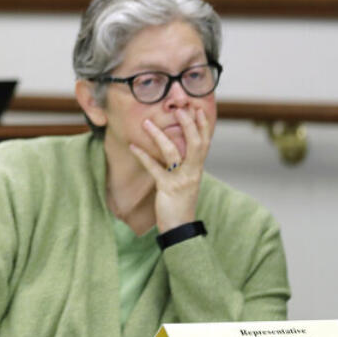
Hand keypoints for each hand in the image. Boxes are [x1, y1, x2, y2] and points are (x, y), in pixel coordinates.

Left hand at [128, 107, 213, 232]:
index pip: (205, 142)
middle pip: (196, 143)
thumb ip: (183, 163)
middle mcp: (193, 172)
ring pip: (173, 153)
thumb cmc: (180, 201)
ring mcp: (181, 179)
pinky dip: (143, 156)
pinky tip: (133, 146)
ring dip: (159, 136)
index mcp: (197, 168)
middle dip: (189, 125)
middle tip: (179, 109)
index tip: (196, 109)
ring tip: (147, 123)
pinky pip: (155, 168)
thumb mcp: (185, 179)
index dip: (202, 125)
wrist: (179, 227)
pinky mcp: (167, 188)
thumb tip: (176, 144)